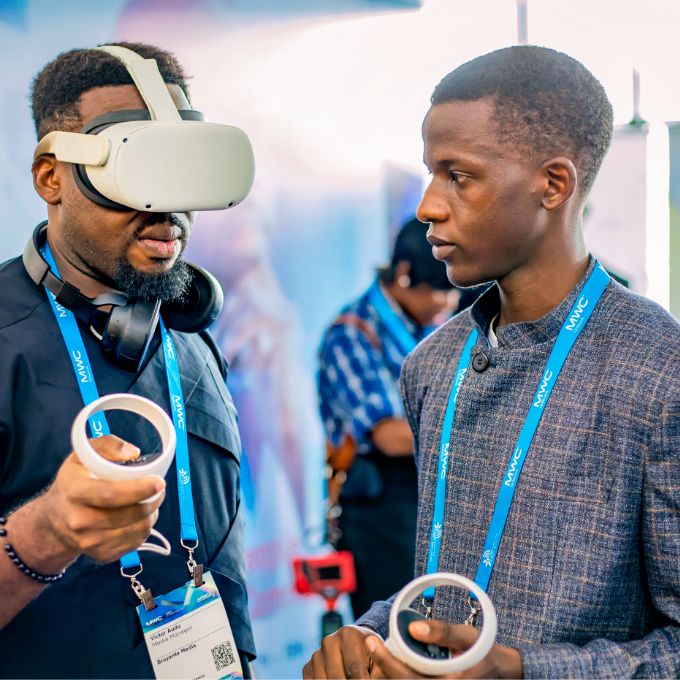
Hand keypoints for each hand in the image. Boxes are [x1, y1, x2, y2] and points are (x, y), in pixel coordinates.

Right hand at [24, 435, 165, 567]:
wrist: (53, 520)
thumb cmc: (73, 482)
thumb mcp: (82, 455)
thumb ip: (107, 445)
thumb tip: (133, 453)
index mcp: (76, 492)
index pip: (112, 494)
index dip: (140, 489)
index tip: (158, 482)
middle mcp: (80, 521)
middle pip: (129, 515)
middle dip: (153, 501)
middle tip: (159, 488)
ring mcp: (90, 542)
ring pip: (137, 530)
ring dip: (151, 514)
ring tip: (149, 501)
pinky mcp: (101, 555)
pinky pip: (135, 543)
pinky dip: (143, 529)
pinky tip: (138, 517)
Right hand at [303, 625, 378, 678]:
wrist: (356, 649)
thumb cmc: (371, 656)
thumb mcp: (378, 659)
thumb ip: (380, 665)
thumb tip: (375, 676)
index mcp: (348, 634)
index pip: (354, 668)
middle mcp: (329, 641)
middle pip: (336, 678)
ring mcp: (316, 655)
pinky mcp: (308, 667)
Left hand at [365, 620, 522, 678]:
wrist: (501, 672)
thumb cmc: (484, 652)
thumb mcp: (467, 637)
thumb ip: (443, 632)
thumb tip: (413, 627)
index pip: (406, 678)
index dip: (385, 661)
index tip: (370, 641)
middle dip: (382, 666)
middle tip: (370, 643)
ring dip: (389, 671)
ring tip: (378, 650)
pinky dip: (399, 673)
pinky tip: (391, 661)